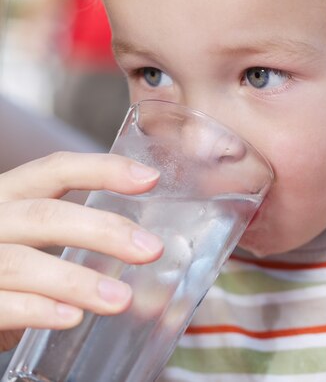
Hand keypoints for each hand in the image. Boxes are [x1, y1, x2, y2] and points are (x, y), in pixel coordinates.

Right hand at [0, 151, 161, 350]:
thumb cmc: (1, 258)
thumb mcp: (26, 232)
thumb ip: (68, 231)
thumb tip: (137, 247)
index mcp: (9, 194)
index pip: (56, 169)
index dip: (102, 169)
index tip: (149, 178)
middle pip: (45, 216)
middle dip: (103, 231)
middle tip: (150, 249)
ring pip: (24, 263)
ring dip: (77, 281)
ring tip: (121, 299)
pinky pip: (3, 303)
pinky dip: (39, 310)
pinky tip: (73, 317)